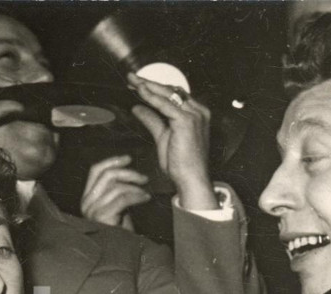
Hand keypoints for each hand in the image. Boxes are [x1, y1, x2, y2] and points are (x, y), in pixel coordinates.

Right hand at [79, 155, 149, 229]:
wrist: (117, 254)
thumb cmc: (119, 232)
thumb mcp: (116, 206)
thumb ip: (116, 190)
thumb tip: (129, 173)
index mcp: (87, 197)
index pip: (95, 170)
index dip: (113, 161)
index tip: (129, 158)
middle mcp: (86, 202)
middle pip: (107, 175)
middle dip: (128, 173)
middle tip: (144, 178)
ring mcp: (93, 210)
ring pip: (116, 186)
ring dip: (135, 188)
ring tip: (146, 194)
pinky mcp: (102, 217)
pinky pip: (122, 198)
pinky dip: (137, 196)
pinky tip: (145, 199)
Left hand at [127, 72, 215, 210]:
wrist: (191, 179)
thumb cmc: (181, 164)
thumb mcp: (163, 137)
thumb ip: (152, 120)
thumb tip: (138, 108)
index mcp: (196, 114)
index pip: (174, 94)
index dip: (155, 88)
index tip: (138, 84)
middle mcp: (198, 111)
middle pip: (171, 90)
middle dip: (150, 83)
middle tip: (132, 77)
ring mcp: (195, 114)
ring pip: (168, 94)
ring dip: (148, 86)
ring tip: (133, 81)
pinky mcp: (187, 121)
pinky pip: (165, 104)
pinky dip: (151, 97)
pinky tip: (140, 91)